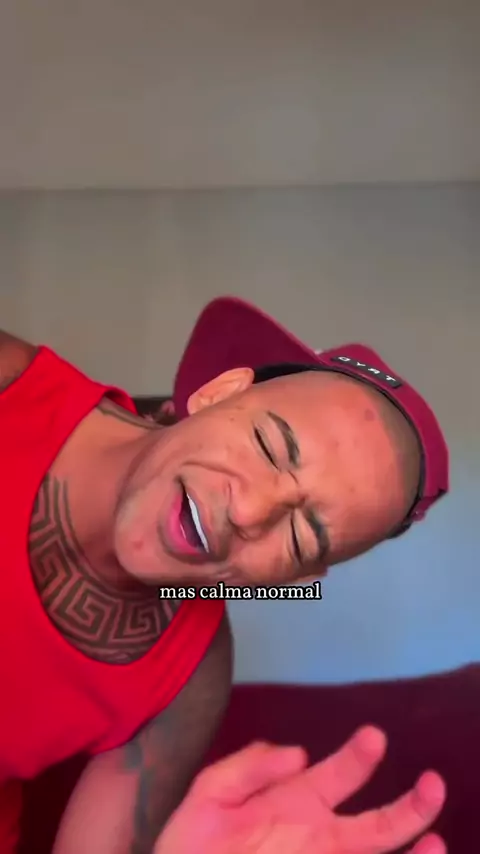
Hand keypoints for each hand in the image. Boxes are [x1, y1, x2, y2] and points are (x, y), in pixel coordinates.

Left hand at [154, 727, 445, 853]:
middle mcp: (318, 836)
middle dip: (410, 806)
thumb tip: (300, 753)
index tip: (374, 737)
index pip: (338, 774)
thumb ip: (248, 768)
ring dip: (410, 847)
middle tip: (433, 783)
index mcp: (296, 802)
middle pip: (376, 825)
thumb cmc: (189, 847)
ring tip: (437, 842)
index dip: (358, 756)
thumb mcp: (210, 795)